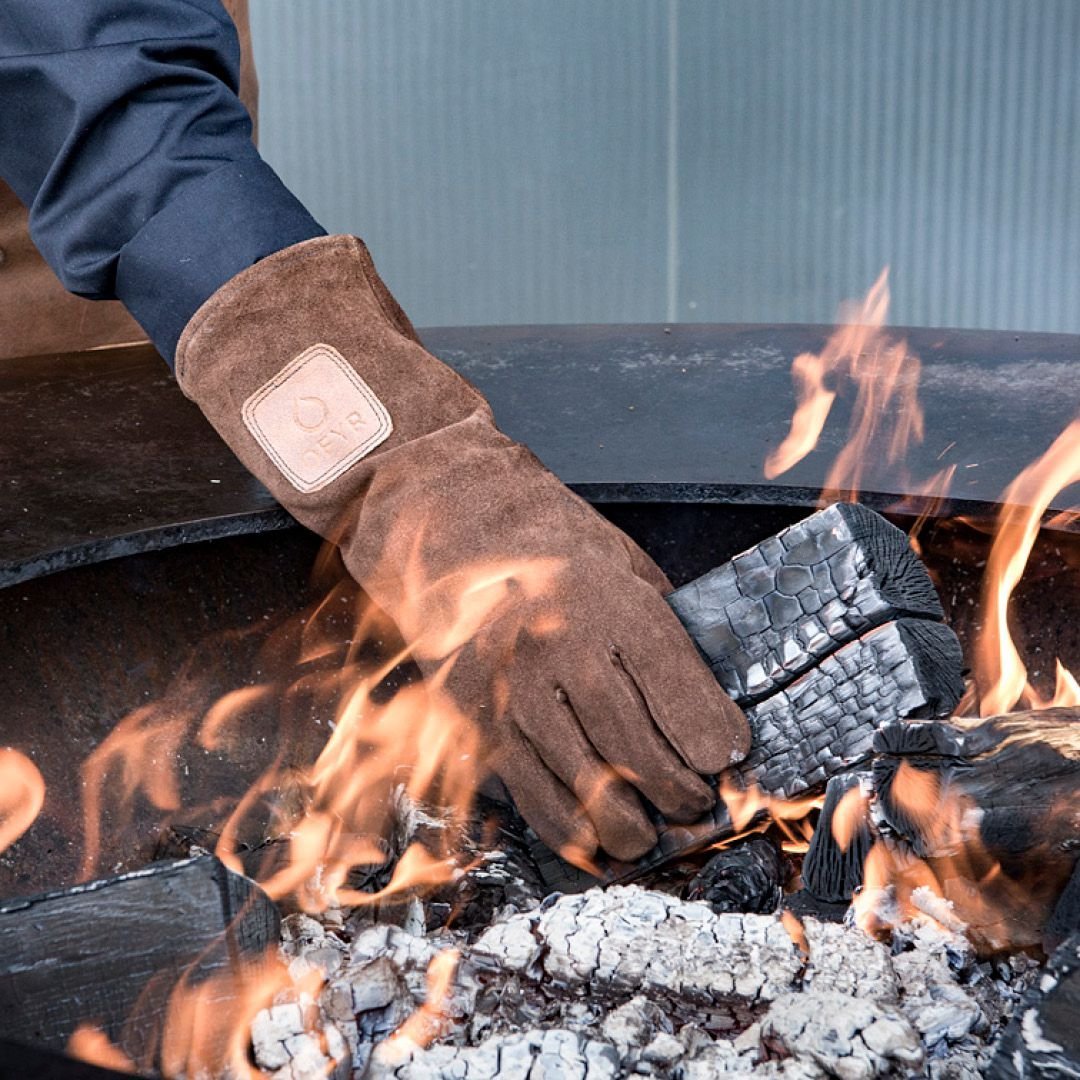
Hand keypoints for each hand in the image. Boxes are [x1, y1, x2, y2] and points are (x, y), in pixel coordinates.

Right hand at [176, 236, 749, 862]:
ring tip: (652, 830)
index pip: (678, 691)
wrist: (443, 524)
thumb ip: (660, 629)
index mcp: (608, 602)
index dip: (714, 740)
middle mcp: (560, 649)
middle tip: (697, 802)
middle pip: (637, 749)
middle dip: (680, 791)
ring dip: (630, 824)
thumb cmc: (544, 541)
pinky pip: (529, 794)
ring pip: (585, 785)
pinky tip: (596, 839)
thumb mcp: (621, 563)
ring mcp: (512, 690)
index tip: (729, 757)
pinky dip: (569, 829)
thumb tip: (705, 701)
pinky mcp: (476, 720)